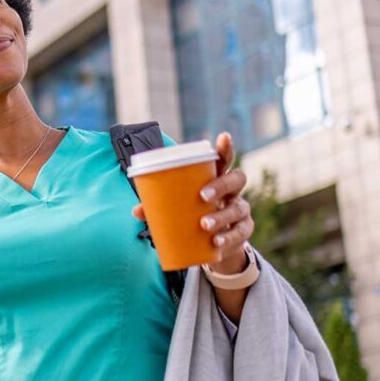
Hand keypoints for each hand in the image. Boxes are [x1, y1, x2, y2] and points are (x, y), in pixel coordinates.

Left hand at [131, 131, 253, 273]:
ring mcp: (240, 210)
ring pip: (238, 208)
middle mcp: (232, 192)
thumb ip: (158, 208)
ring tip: (204, 225)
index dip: (226, 148)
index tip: (224, 136)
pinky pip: (241, 232)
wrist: (212, 244)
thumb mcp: (177, 209)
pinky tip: (217, 242)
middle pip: (236, 180)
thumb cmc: (192, 216)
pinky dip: (229, 237)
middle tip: (203, 196)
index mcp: (215, 179)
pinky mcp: (243, 230)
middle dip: (221, 185)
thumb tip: (136, 211)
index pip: (224, 160)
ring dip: (221, 216)